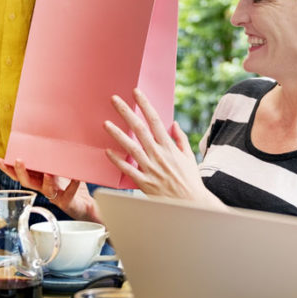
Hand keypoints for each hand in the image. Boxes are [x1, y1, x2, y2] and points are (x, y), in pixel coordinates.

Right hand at [0, 156, 99, 221]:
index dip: (8, 168)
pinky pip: (69, 194)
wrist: (85, 204)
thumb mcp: (61, 167)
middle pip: (28, 182)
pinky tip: (76, 178)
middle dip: (21, 172)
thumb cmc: (71, 184)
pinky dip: (72, 186)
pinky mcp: (67, 202)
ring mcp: (55, 196)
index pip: (21, 174)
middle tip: (17, 161)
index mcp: (39, 178)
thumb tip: (50, 138)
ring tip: (47, 173)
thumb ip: (55, 157)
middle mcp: (44, 188)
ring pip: (45, 190)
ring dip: (46, 181)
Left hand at [103, 89, 215, 204]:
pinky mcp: (144, 182)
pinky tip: (107, 151)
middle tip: (114, 100)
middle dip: (126, 112)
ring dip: (117, 134)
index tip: (136, 93)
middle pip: (139, 129)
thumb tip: (173, 124)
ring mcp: (150, 168)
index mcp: (169, 147)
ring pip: (130, 147)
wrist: (191, 204)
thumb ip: (180, 139)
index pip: (155, 120)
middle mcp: (158, 155)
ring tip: (105, 123)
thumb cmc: (191, 181)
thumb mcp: (189, 157)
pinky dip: (117, 161)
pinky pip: (128, 170)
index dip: (144, 105)